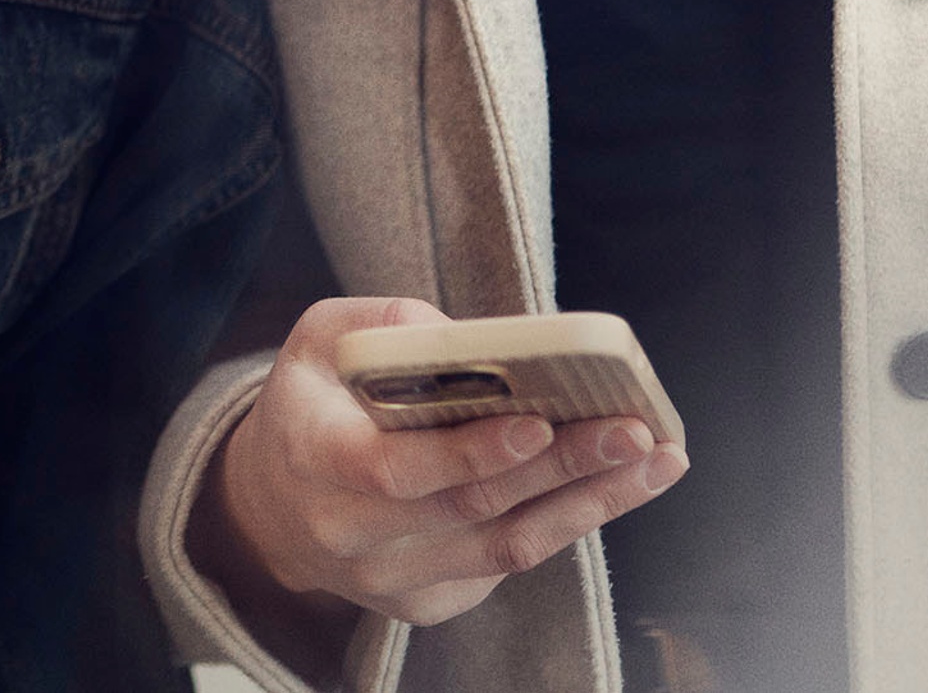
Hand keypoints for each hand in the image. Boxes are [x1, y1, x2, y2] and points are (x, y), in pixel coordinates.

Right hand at [191, 297, 687, 656]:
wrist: (273, 507)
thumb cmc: (310, 406)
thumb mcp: (317, 340)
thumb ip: (382, 324)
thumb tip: (469, 336)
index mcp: (316, 459)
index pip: (397, 469)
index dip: (471, 451)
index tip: (539, 422)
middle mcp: (351, 533)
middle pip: (472, 509)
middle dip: (563, 468)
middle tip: (633, 430)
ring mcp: (391, 579)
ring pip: (507, 547)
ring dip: (590, 503)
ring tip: (654, 461)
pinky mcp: (426, 603)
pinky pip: (506, 563)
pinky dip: (564, 521)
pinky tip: (610, 485)